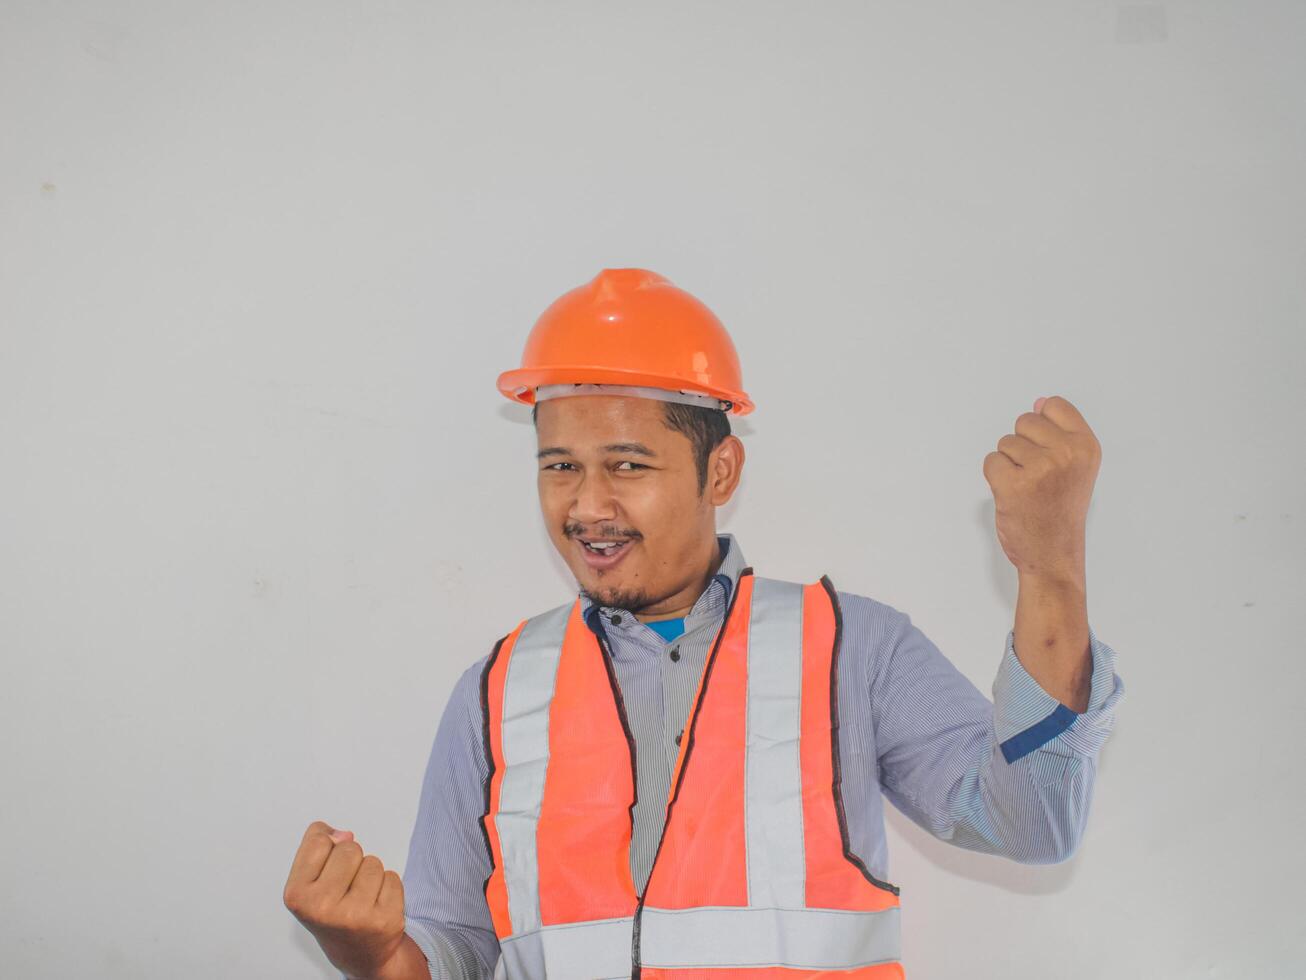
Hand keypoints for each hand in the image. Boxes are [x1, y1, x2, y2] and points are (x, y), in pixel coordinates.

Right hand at [283, 821, 406, 978]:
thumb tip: (344, 835)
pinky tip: (376, 905)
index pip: (319, 840)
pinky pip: (393, 877)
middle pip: (349, 848)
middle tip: (346, 887)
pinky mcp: (385, 919)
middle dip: (351, 861)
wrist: (359, 952)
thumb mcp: (308, 880)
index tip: (326, 868)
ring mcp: (355, 916)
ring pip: (373, 862)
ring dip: (370, 874)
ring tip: (361, 897)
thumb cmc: (332, 909)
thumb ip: (317, 847)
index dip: (328, 848)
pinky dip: (388, 886)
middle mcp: (322, 908)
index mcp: (297, 895)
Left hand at [982, 395, 1100, 581]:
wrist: (1054, 554)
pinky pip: (991, 461)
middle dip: (1023, 446)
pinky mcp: (1012, 483)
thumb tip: (1039, 402)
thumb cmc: (1061, 511)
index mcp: (1086, 446)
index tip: (1049, 452)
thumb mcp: (1075, 467)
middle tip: (1037, 476)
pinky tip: (1013, 495)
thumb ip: (1059, 433)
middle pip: (1025, 421)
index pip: (1054, 405)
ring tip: (1028, 488)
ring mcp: (1039, 468)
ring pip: (1005, 443)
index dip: (1043, 426)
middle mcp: (1066, 453)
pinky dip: (996, 477)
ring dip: (1009, 464)